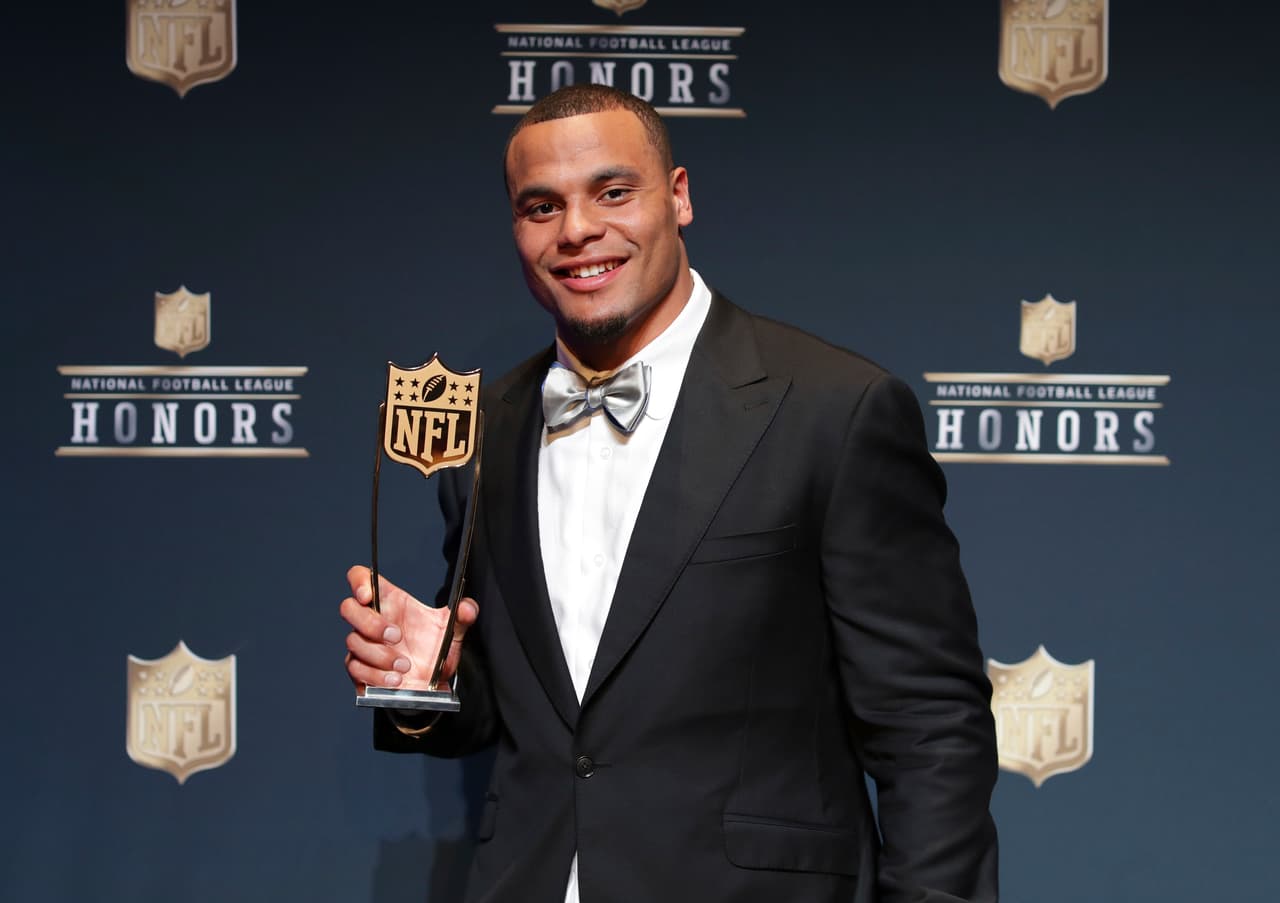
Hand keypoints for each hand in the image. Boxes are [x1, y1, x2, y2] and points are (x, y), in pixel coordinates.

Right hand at [340, 565, 477, 693]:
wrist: (432, 686)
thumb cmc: (435, 650)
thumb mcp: (453, 631)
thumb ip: (463, 616)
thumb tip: (468, 608)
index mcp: (390, 601)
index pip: (361, 578)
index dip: (359, 582)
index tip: (367, 595)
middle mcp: (373, 620)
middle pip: (348, 608)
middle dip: (370, 623)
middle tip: (397, 636)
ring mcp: (363, 645)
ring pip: (354, 641)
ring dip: (380, 655)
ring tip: (405, 666)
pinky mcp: (360, 669)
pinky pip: (356, 668)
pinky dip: (375, 675)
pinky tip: (395, 679)